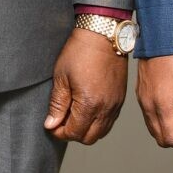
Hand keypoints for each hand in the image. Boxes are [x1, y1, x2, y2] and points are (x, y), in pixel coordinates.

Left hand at [45, 28, 127, 143]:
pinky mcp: (120, 99)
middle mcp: (106, 108)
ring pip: (101, 132)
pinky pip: (110, 121)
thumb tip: (52, 124)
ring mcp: (115, 104)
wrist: (103, 35)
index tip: (51, 125)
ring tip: (74, 114)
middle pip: (89, 138)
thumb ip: (57, 104)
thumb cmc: (81, 51)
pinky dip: (98, 122)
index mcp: (89, 104)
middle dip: (73, 133)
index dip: (59, 132)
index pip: (74, 133)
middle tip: (61, 120)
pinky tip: (87, 109)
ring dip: (86, 129)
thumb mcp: (62, 77)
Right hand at [137, 52, 172, 152]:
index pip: (171, 139)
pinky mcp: (141, 93)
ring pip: (153, 128)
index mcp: (163, 104)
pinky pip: (149, 116)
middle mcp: (149, 105)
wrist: (161, 33)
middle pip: (160, 137)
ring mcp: (143, 99)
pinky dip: (162, 119)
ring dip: (169, 129)